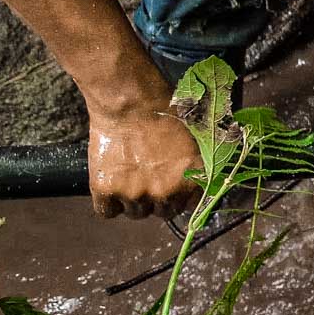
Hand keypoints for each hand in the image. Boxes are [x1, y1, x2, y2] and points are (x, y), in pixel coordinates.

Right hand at [86, 103, 201, 218]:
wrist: (130, 102)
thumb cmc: (166, 111)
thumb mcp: (197, 137)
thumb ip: (201, 165)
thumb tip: (207, 180)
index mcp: (190, 181)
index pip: (189, 206)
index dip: (180, 196)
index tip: (173, 186)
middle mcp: (164, 193)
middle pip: (162, 212)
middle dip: (158, 199)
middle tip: (150, 178)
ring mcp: (134, 193)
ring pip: (135, 212)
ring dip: (134, 200)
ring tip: (130, 176)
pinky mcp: (106, 190)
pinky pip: (107, 211)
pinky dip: (109, 202)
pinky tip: (112, 184)